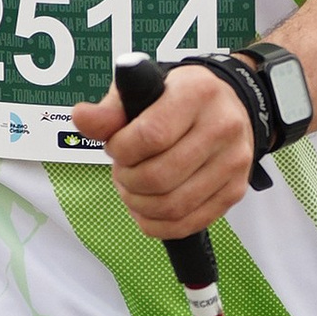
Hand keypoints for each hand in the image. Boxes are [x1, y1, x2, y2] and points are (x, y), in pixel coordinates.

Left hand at [73, 64, 253, 238]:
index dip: (121, 150)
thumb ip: (110, 110)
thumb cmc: (178, 98)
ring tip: (132, 189)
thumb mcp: (142, 91)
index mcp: (197, 93)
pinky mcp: (234, 191)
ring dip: (139, 205)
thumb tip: (81, 118)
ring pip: (173, 206)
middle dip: (128, 181)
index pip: (151, 136)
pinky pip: (187, 224)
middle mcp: (222, 127)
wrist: (227, 107)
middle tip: (123, 171)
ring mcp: (233, 163)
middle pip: (160, 177)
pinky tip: (146, 209)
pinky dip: (156, 224)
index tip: (116, 147)